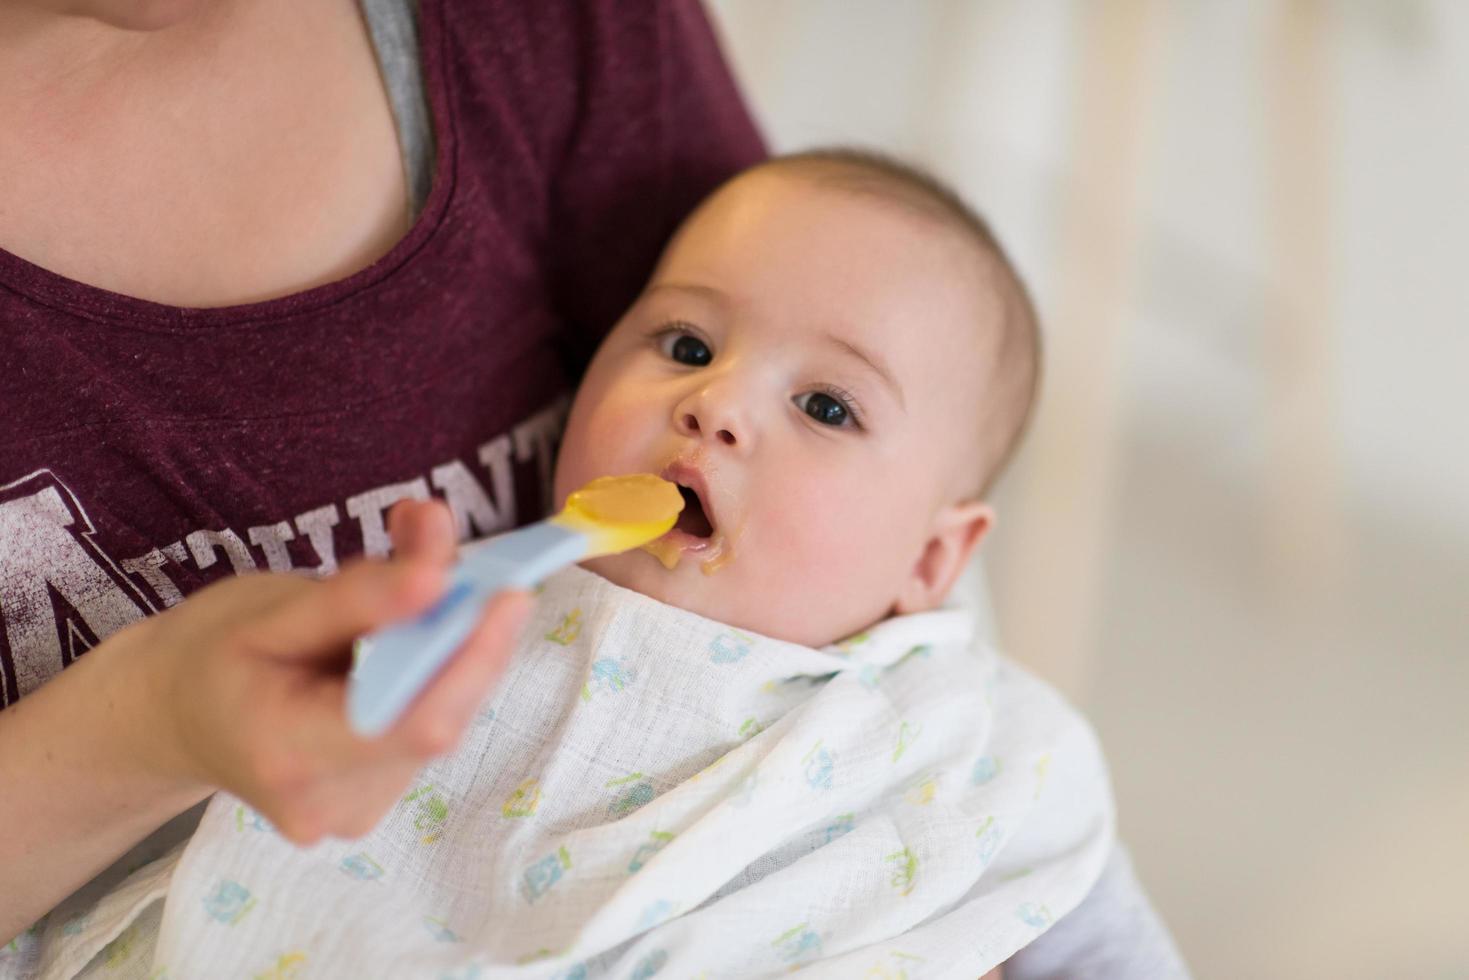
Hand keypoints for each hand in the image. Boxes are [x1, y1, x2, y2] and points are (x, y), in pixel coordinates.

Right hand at [120, 500, 530, 843]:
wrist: (167, 716)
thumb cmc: (212, 654)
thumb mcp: (270, 609)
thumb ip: (359, 594)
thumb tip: (441, 570)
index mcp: (288, 754)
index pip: (413, 721)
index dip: (473, 659)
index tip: (510, 593)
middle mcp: (328, 803)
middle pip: (437, 721)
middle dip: (472, 642)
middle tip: (485, 571)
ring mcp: (354, 813)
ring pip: (440, 722)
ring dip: (456, 656)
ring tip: (426, 599)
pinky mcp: (373, 801)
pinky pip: (427, 729)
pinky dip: (436, 678)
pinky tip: (411, 646)